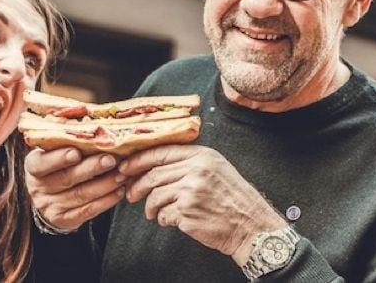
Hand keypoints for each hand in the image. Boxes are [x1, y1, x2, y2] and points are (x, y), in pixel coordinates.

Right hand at [25, 147, 126, 230]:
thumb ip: (69, 142)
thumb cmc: (61, 165)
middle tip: (111, 159)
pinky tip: (120, 191)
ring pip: (80, 195)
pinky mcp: (65, 220)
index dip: (58, 158)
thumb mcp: (56, 152)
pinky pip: (88, 211)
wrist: (53, 198)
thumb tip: (97, 128)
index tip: (76, 152)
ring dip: (105, 184)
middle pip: (66, 178)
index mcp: (34, 166)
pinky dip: (106, 200)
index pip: (41, 163)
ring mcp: (50, 206)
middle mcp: (38, 187)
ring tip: (122, 174)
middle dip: (91, 168)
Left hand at [119, 145, 287, 265]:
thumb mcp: (217, 168)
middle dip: (137, 185)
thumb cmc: (233, 198)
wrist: (249, 223)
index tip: (126, 168)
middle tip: (130, 194)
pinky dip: (163, 219)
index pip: (161, 152)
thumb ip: (191, 162)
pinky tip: (171, 220)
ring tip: (153, 213)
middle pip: (154, 174)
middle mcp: (196, 170)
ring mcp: (191, 191)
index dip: (139, 160)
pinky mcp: (187, 212)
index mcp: (202, 155)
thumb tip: (154, 165)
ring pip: (155, 195)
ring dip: (150, 207)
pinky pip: (163, 214)